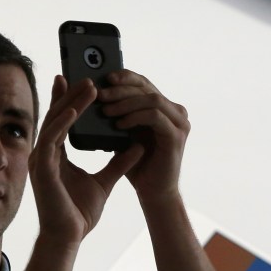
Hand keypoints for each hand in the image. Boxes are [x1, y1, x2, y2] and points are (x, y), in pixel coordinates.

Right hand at [29, 75, 143, 245]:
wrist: (69, 237)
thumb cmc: (79, 213)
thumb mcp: (105, 182)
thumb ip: (119, 163)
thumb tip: (138, 146)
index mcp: (56, 156)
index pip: (62, 121)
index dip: (68, 100)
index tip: (78, 81)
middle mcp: (46, 155)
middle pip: (56, 116)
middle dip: (70, 94)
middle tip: (86, 76)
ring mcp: (42, 161)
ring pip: (54, 123)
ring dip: (69, 103)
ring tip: (87, 86)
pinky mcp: (43, 170)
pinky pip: (51, 140)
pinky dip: (62, 123)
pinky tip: (73, 111)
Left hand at [96, 70, 188, 205]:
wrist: (153, 193)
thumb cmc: (137, 164)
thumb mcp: (123, 134)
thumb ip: (115, 115)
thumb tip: (92, 96)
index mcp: (163, 108)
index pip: (143, 83)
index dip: (124, 77)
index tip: (103, 77)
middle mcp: (175, 111)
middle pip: (146, 87)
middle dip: (120, 88)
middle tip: (99, 93)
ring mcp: (179, 123)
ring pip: (151, 99)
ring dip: (125, 102)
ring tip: (105, 110)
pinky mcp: (177, 136)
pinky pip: (154, 116)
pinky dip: (135, 117)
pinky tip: (119, 124)